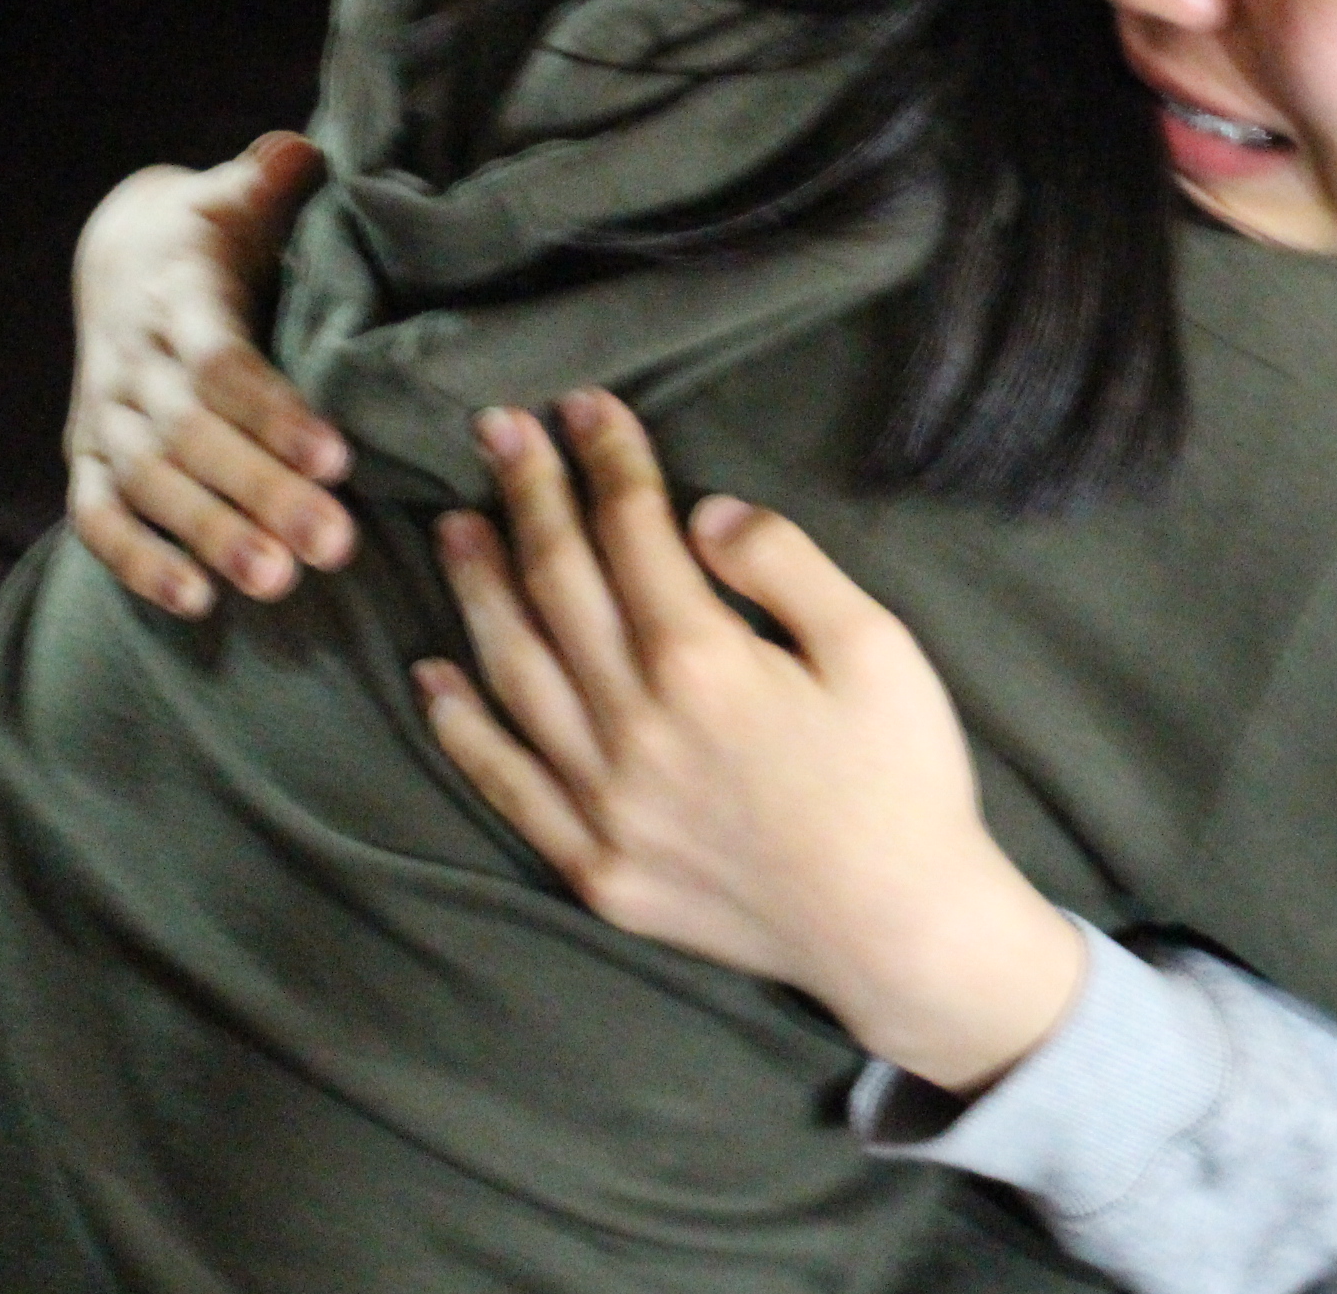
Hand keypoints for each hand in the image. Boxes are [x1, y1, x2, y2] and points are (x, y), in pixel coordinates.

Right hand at [65, 133, 350, 615]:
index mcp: (178, 297)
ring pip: (150, 485)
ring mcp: (103, 416)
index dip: (274, 414)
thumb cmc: (216, 230)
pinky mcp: (86, 457)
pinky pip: (97, 517)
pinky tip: (194, 601)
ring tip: (278, 580)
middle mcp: (132, 363)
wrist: (123, 254)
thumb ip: (272, 179)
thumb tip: (301, 152)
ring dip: (211, 536)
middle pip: (192, 438)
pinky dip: (137, 562)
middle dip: (259, 494)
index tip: (336, 457)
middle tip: (331, 544)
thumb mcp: (240, 194)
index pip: (223, 363)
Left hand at [417, 389, 1085, 1093]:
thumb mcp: (877, 646)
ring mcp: (603, 803)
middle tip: (496, 430)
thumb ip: (785, 566)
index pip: (632, 532)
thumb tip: (701, 516)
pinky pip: (506, 783)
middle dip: (527, 495)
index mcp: (705, 662)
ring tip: (455, 524)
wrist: (900, 931)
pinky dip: (460, 726)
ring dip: (478, 589)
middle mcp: (634, 727)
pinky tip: (432, 673)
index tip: (582, 406)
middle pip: (559, 586)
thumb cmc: (903, 778)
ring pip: (514, 672)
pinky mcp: (593, 866)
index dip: (606, 459)